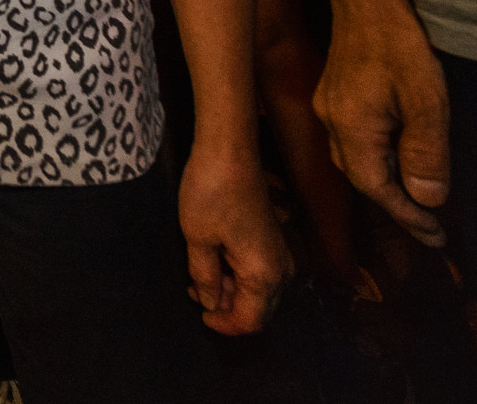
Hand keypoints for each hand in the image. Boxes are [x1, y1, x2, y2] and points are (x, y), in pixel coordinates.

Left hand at [177, 148, 292, 334]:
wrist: (229, 151)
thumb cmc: (211, 192)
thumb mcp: (198, 239)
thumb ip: (206, 278)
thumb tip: (211, 304)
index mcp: (265, 274)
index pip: (251, 320)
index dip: (225, 325)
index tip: (200, 315)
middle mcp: (281, 268)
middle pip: (258, 308)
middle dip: (227, 308)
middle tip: (194, 291)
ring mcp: (280, 253)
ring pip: (258, 290)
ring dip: (229, 290)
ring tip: (198, 275)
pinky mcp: (272, 240)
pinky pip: (258, 271)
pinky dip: (236, 274)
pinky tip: (213, 262)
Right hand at [313, 0, 450, 246]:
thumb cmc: (399, 42)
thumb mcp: (426, 98)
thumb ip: (426, 151)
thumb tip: (428, 199)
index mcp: (352, 129)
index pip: (379, 189)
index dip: (408, 216)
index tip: (436, 235)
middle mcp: (332, 123)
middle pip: (362, 178)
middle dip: (396, 205)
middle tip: (431, 224)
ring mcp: (328, 107)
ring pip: (354, 160)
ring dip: (385, 182)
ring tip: (415, 196)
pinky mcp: (333, 94)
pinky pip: (352, 140)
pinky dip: (376, 158)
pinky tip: (395, 153)